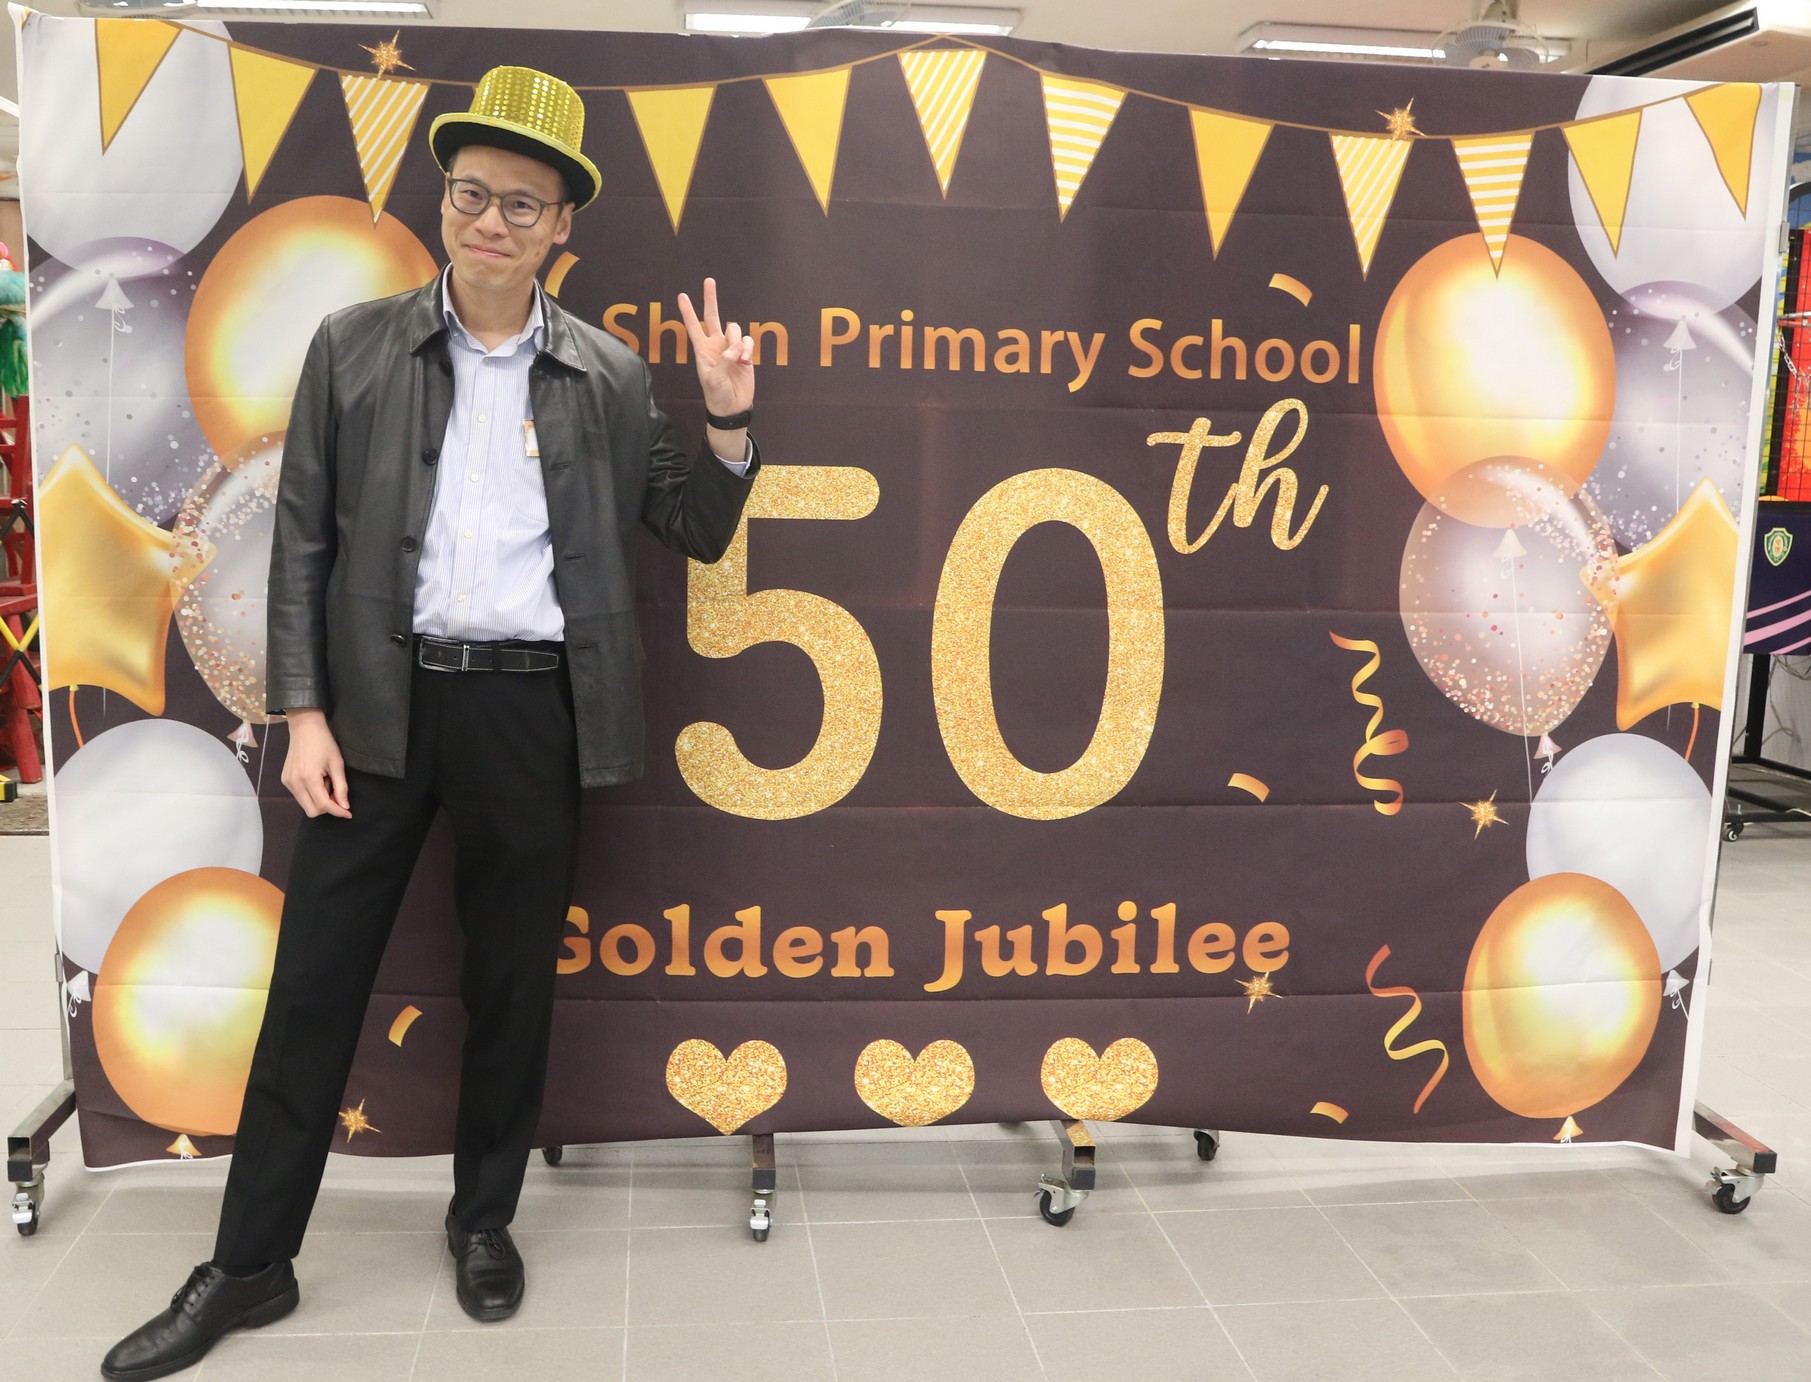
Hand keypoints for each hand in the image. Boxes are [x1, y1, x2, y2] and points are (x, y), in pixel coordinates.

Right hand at [280, 708, 351, 818]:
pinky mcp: (285, 780)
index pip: (323, 805)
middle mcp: (294, 783)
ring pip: (306, 805)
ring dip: (319, 800)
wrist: (305, 728)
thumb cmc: (324, 743)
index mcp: (308, 778)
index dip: (338, 811)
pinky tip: (317, 780)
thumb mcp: (337, 764)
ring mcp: (287, 782)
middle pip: (312, 811)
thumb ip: (341, 787)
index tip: (348, 813)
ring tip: (326, 782)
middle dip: (327, 807)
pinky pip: (300, 797)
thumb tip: (345, 807)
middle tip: (336, 793)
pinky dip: (311, 795)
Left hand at [676, 277, 754, 417]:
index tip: (681, 296)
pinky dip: (748, 349)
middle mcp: (716, 345)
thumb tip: (734, 349)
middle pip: (713, 316)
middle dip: (710, 298)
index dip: (687, 312)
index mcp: (702, 351)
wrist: (732, 407)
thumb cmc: (717, 395)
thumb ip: (724, 361)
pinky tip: (746, 362)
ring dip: (738, 342)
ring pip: (735, 330)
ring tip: (739, 360)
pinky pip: (747, 341)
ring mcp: (730, 348)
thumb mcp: (715, 380)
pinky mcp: (744, 353)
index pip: (693, 327)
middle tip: (709, 281)